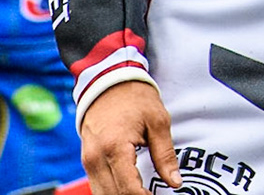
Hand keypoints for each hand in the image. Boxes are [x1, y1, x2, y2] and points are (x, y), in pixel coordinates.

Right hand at [81, 80, 178, 194]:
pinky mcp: (87, 161)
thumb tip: (174, 182)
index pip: (128, 189)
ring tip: (144, 193)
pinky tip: (130, 190)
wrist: (108, 83)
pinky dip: (113, 191)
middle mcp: (95, 158)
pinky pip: (98, 185)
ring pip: (102, 194)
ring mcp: (88, 161)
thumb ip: (165, 155)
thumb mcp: (158, 122)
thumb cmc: (135, 99)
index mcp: (114, 148)